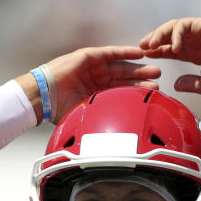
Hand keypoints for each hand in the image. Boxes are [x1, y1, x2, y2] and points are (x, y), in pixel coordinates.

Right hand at [18, 46, 160, 123]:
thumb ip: (98, 126)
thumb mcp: (85, 119)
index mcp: (98, 95)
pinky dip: (125, 52)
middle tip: (158, 83)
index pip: (122, 93)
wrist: (42, 97)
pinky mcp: (89, 57)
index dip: (137, 94)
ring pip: (122, 67)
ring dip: (138, 68)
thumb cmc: (58, 109)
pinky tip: (139, 53)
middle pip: (125, 79)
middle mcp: (98, 80)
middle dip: (142, 80)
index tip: (153, 98)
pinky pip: (111, 53)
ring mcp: (94, 68)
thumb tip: (112, 148)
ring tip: (154, 69)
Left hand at [140, 17, 200, 97]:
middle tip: (142, 47)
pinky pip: (184, 25)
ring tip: (151, 45)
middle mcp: (198, 40)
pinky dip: (175, 34)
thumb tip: (176, 85)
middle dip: (155, 40)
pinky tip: (172, 48)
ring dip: (160, 35)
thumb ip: (189, 83)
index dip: (159, 51)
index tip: (146, 54)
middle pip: (170, 35)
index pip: (173, 48)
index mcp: (198, 53)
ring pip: (174, 27)